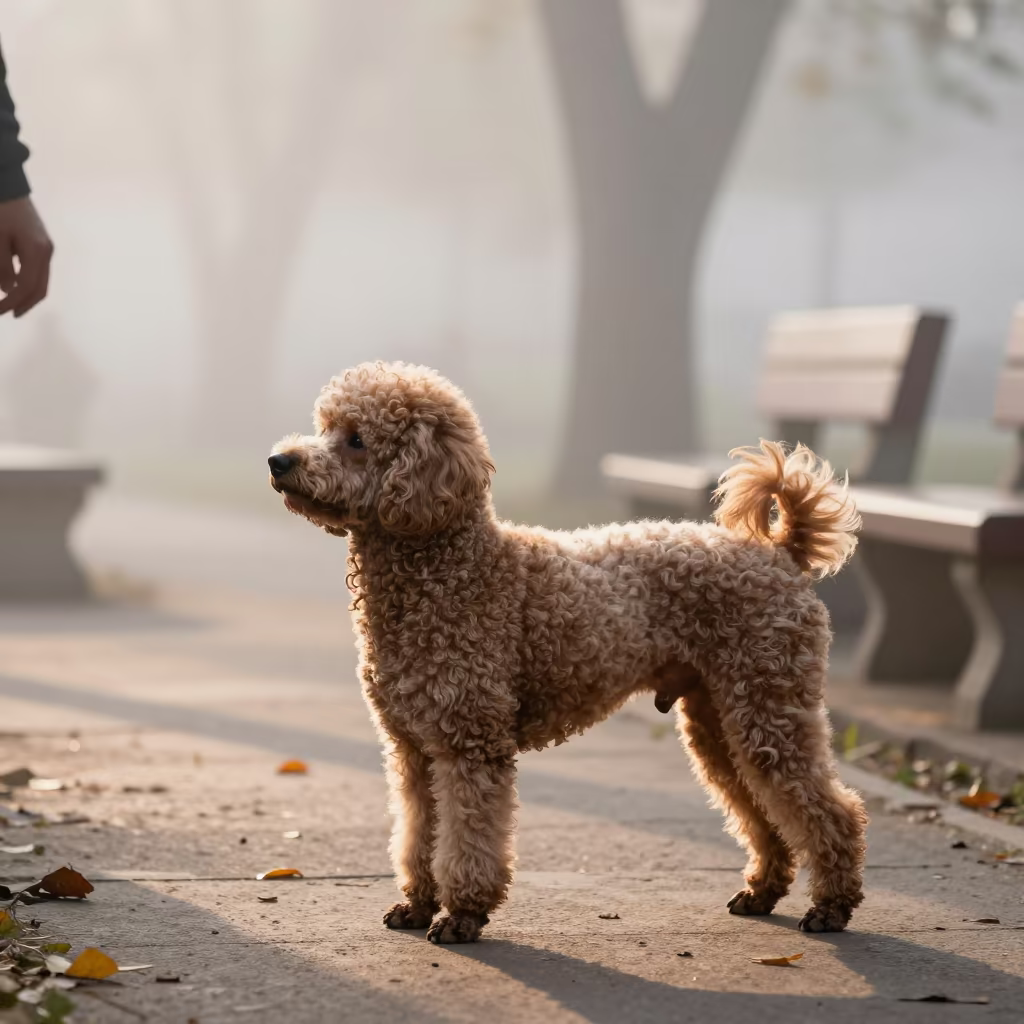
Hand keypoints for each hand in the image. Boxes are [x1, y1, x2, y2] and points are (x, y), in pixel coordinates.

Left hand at [0, 196, 52, 316]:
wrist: (7, 184)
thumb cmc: (0, 210)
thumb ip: (2, 266)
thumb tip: (6, 289)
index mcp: (37, 251)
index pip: (27, 286)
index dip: (13, 301)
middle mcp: (46, 253)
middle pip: (40, 288)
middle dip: (24, 304)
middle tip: (8, 314)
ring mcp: (46, 248)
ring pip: (41, 281)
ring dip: (26, 295)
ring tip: (11, 303)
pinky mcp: (42, 244)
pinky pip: (38, 271)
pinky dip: (27, 282)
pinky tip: (14, 284)